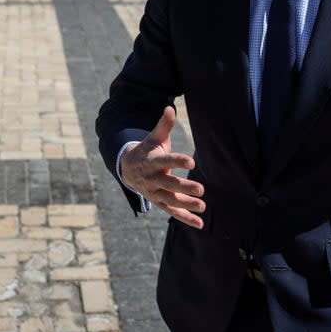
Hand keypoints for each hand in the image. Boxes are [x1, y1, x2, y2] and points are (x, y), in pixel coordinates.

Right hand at [119, 106, 205, 227]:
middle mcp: (152, 178)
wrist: (128, 169)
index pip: (166, 161)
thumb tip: (170, 108)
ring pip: (171, 200)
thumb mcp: (154, 138)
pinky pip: (172, 212)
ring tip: (203, 206)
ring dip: (186, 205)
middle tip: (201, 188)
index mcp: (152, 161)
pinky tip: (200, 224)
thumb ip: (163, 126)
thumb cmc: (148, 151)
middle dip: (184, 187)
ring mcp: (155, 192)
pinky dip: (186, 219)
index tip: (192, 161)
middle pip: (169, 184)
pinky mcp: (159, 202)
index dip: (178, 161)